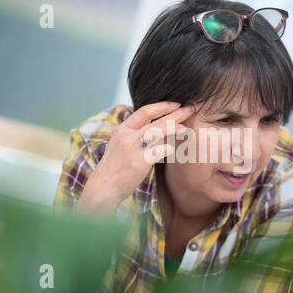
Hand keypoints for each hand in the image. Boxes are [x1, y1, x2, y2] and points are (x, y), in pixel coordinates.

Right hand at [74, 101, 194, 218]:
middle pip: (155, 120)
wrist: (103, 188)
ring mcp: (132, 148)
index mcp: (122, 129)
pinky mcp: (138, 162)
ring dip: (174, 127)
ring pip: (158, 131)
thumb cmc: (116, 168)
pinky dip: (168, 148)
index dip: (162, 106)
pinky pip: (159, 151)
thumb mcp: (122, 146)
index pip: (144, 110)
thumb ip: (137, 136)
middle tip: (190, 109)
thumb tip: (161, 128)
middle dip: (175, 113)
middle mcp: (127, 136)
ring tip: (185, 127)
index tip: (176, 104)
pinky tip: (174, 149)